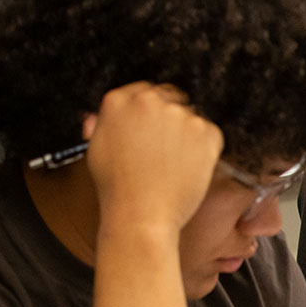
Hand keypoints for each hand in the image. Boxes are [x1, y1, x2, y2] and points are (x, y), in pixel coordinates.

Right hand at [85, 82, 222, 234]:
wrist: (141, 215)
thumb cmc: (117, 189)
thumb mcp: (96, 149)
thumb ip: (101, 124)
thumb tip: (97, 115)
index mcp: (118, 100)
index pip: (144, 91)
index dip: (150, 112)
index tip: (152, 127)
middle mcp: (150, 101)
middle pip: (170, 98)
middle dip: (169, 119)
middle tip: (164, 148)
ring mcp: (180, 115)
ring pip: (190, 115)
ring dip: (186, 132)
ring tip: (172, 163)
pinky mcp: (205, 131)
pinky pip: (209, 132)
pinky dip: (204, 147)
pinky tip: (186, 167)